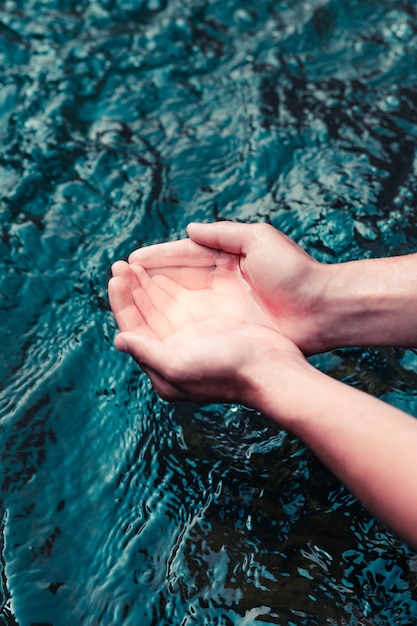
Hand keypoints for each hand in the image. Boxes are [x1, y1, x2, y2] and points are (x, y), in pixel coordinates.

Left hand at [108, 258, 303, 404]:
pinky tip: (163, 273)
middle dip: (132, 290)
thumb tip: (119, 340)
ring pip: (162, 307)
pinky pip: (182, 303)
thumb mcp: (178, 366)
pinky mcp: (210, 327)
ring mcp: (192, 339)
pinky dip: (171, 288)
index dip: (121, 303)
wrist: (270, 370)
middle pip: (145, 316)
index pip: (133, 329)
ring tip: (134, 264)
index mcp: (162, 366)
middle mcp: (173, 353)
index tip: (116, 277)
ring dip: (148, 286)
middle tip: (120, 264)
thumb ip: (146, 352)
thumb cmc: (225, 371)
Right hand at [128, 222, 325, 353]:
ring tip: (126, 298)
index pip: (184, 255)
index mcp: (227, 257)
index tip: (130, 261)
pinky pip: (192, 322)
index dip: (157, 258)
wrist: (322, 311)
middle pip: (176, 278)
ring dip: (154, 299)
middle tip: (119, 279)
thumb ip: (223, 234)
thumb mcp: (260, 241)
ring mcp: (224, 306)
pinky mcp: (228, 327)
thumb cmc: (294, 273)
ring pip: (180, 301)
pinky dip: (171, 321)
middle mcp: (221, 281)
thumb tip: (189, 230)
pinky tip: (151, 323)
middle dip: (148, 278)